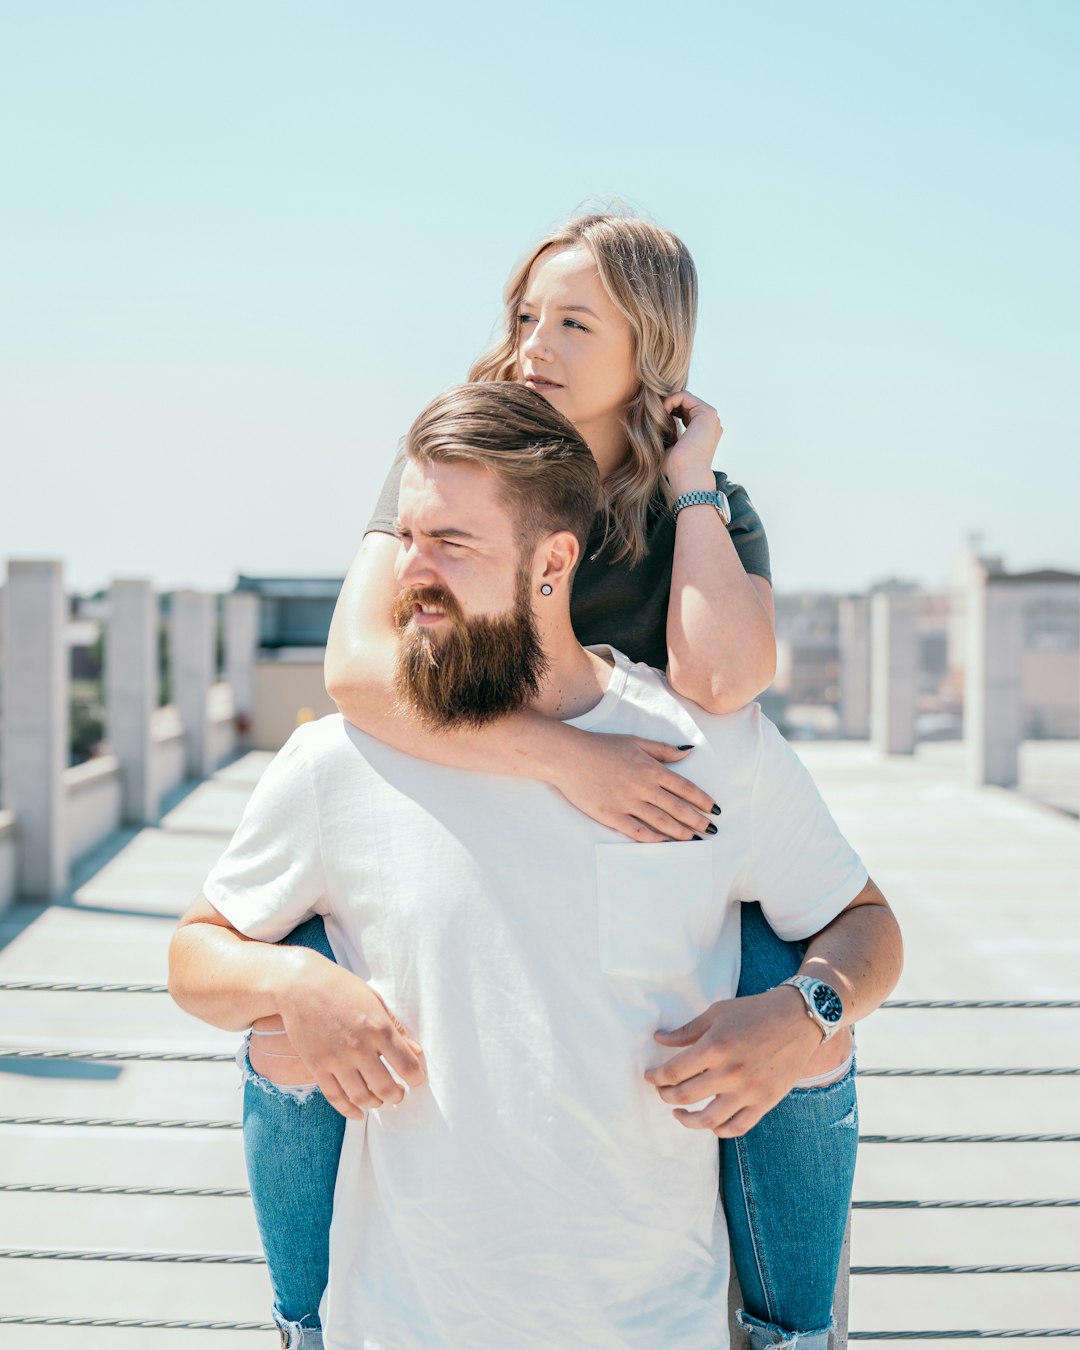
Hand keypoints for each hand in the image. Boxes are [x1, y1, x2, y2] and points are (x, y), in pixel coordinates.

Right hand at [272, 951, 426, 1119]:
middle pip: (386, 1088)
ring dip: (376, 1103)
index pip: (406, 1065)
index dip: (416, 1077)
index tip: (417, 1079)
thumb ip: (396, 1027)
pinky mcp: (317, 1066)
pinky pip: (336, 1097)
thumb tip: (416, 1051)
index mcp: (379, 1027)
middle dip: (397, 1096)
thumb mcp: (375, 1000)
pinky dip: (350, 1110)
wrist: (299, 985)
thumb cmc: (341, 987)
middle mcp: (359, 1047)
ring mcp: (336, 1059)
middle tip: (399, 1093)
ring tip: (380, 1099)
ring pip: (362, 1097)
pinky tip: (359, 1112)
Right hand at [551, 728, 718, 841]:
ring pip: (662, 821)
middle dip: (697, 820)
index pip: (685, 787)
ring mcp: (628, 803)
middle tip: (711, 830)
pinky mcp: (612, 815)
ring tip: (694, 839)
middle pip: (678, 807)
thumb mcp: (635, 741)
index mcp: (651, 768)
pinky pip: (638, 831)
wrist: (568, 756)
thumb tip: (687, 753)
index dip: (702, 800)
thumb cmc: (600, 746)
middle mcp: (643, 787)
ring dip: (681, 832)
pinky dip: (654, 839)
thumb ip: (663, 750)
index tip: (714, 808)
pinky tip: (665, 843)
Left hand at [644, 987, 822, 1135]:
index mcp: (715, 1047)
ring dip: (687, 1120)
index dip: (657, 1077)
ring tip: (679, 1113)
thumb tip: (659, 1040)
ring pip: (708, 1120)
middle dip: (666, 1095)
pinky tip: (710, 1123)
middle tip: (662, 1091)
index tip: (650, 1077)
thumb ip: (687, 1031)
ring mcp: (749, 1091)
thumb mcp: (717, 1013)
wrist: (798, 1019)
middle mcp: (730, 1073)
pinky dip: (719, 1130)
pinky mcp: (765, 1102)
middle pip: (686, 1095)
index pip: (674, 1071)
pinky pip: (737, 1127)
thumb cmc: (755, 1012)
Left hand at [662, 390, 722, 491]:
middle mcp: (709, 424)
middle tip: (654, 416)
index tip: (655, 422)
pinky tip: (663, 411)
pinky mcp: (707, 412)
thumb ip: (667, 432)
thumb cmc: (676, 467)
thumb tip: (653, 421)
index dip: (667, 413)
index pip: (683, 413)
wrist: (686, 474)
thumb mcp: (669, 445)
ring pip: (684, 399)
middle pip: (684, 404)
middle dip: (667, 406)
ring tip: (658, 416)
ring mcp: (710, 418)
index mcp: (703, 432)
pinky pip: (684, 396)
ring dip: (667, 404)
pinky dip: (670, 401)